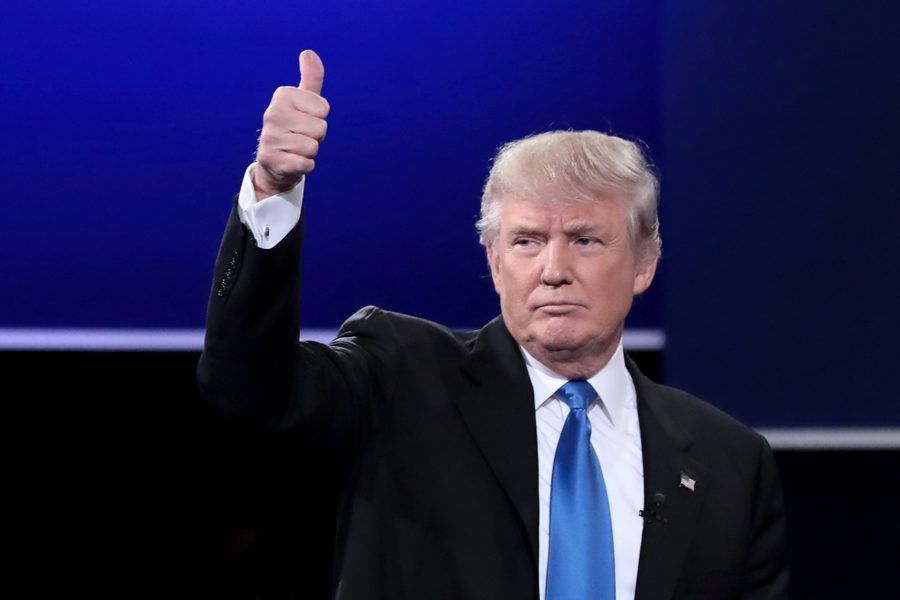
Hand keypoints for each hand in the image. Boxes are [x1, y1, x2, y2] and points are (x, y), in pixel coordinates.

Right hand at [253, 49, 329, 198]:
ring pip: (313, 147)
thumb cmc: (294, 128)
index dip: (320, 119)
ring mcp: (270, 137)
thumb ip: (311, 78)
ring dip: (309, 153)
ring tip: (295, 150)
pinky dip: (304, 166)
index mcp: (282, 95)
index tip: (305, 121)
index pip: (324, 109)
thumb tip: (308, 52)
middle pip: (321, 128)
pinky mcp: (272, 160)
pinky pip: (306, 164)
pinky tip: (292, 162)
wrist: (275, 162)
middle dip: (316, 137)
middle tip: (300, 137)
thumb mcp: (303, 101)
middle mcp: (272, 113)